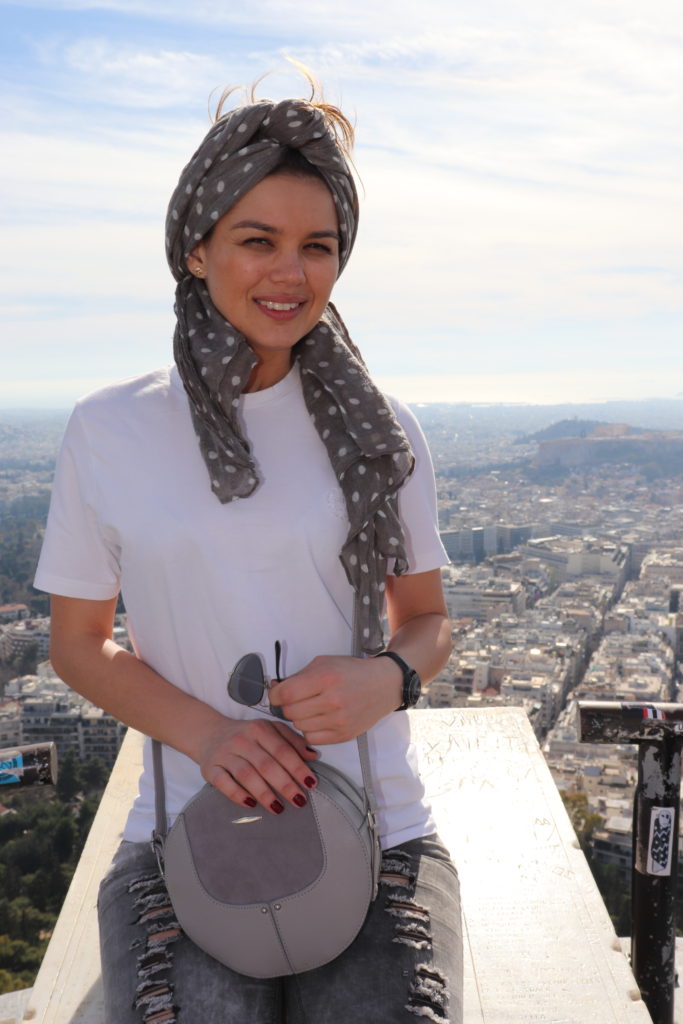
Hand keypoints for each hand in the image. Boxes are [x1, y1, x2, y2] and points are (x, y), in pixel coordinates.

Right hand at [198, 717, 318, 813]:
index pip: (282, 750)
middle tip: (299, 800)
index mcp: (259, 728)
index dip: (298, 767)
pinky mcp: (210, 768)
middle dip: (285, 784)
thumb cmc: (248, 736)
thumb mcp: (270, 730)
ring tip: (279, 808)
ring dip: (264, 793)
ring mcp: (224, 753)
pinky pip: (223, 783)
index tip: (311, 783)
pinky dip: (237, 794)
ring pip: (246, 775)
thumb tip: (313, 756)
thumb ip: (292, 741)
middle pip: (266, 764)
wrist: (210, 733)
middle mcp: (241, 739)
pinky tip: (251, 804)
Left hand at [269, 655, 401, 745]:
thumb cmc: (352, 671)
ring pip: (299, 726)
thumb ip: (298, 676)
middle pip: (290, 712)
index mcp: (326, 678)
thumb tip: (274, 689)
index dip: (274, 694)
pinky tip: (318, 719)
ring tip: (311, 708)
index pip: (286, 693)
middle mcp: (332, 701)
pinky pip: (311, 738)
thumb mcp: (324, 663)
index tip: (276, 693)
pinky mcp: (343, 735)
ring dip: (299, 717)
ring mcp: (339, 720)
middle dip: (287, 705)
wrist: (384, 685)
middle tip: (296, 699)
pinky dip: (310, 730)